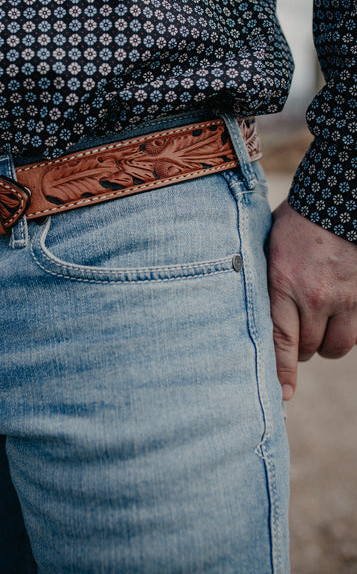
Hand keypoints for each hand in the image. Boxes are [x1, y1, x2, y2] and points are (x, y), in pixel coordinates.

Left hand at [268, 200, 356, 399]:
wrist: (341, 198)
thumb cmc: (299, 220)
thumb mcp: (270, 245)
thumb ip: (265, 281)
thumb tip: (248, 309)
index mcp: (283, 282)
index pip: (280, 340)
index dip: (281, 373)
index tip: (283, 395)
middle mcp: (315, 296)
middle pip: (309, 349)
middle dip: (302, 348)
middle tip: (297, 334)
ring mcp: (345, 298)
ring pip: (336, 347)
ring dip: (327, 343)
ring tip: (319, 324)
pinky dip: (347, 329)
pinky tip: (338, 313)